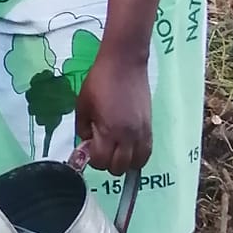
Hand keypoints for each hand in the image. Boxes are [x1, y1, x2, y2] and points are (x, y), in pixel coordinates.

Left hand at [73, 47, 150, 175]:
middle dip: (107, 163)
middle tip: (102, 148)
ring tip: (116, 149)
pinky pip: (147, 152)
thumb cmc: (99, 81)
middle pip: (119, 168)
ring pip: (137, 164)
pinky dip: (137, 155)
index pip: (101, 162)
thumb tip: (87, 144)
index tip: (89, 147)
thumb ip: (82, 129)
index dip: (92, 159)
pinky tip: (128, 146)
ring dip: (124, 162)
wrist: (125, 63)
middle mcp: (128, 136)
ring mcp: (142, 133)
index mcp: (109, 131)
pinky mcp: (150, 127)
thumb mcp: (82, 106)